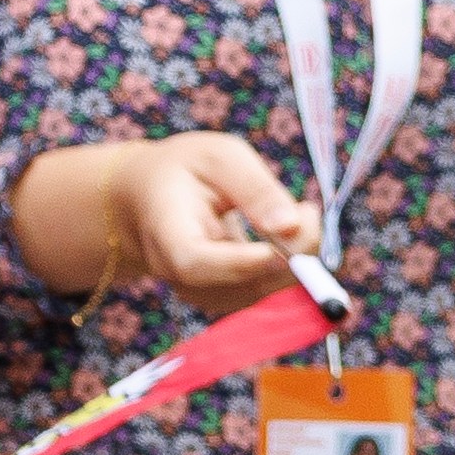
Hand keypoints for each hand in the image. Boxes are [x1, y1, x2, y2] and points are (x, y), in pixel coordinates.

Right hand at [9, 129, 315, 303]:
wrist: (145, 196)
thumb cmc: (185, 170)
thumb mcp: (219, 157)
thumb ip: (256, 188)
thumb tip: (291, 227)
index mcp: (165, 229)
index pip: (193, 261)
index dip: (237, 263)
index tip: (275, 249)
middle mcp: (175, 270)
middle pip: (236, 284)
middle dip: (288, 256)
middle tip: (308, 211)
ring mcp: (197, 290)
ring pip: (258, 293)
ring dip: (294, 261)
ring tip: (300, 213)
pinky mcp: (220, 296)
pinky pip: (264, 292)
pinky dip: (288, 267)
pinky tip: (285, 233)